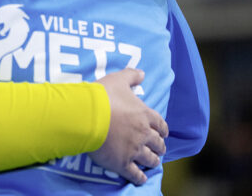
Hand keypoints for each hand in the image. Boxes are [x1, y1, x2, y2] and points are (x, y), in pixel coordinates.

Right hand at [90, 68, 167, 185]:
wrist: (88, 115)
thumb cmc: (103, 96)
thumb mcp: (118, 79)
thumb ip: (131, 75)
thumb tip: (142, 72)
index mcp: (144, 114)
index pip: (160, 124)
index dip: (162, 129)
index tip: (163, 133)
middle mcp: (143, 134)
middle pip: (157, 143)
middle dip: (159, 146)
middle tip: (160, 148)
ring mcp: (134, 150)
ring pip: (149, 159)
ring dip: (153, 161)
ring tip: (154, 162)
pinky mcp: (122, 163)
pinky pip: (135, 174)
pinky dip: (139, 177)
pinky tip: (141, 179)